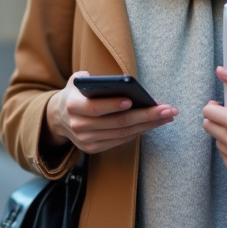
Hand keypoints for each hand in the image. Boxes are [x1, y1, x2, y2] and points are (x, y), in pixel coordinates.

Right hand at [45, 71, 178, 154]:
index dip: (113, 105)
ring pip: (122, 134)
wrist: (58, 117)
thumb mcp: (76, 81)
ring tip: (167, 116)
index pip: (95, 108)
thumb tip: (119, 83)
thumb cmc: (76, 94)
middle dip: (146, 116)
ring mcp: (86, 140)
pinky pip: (120, 140)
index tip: (132, 100)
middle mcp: (78, 126)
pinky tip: (153, 124)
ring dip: (148, 125)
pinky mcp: (93, 149)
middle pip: (117, 123)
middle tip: (167, 109)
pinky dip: (138, 132)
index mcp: (72, 105)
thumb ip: (89, 78)